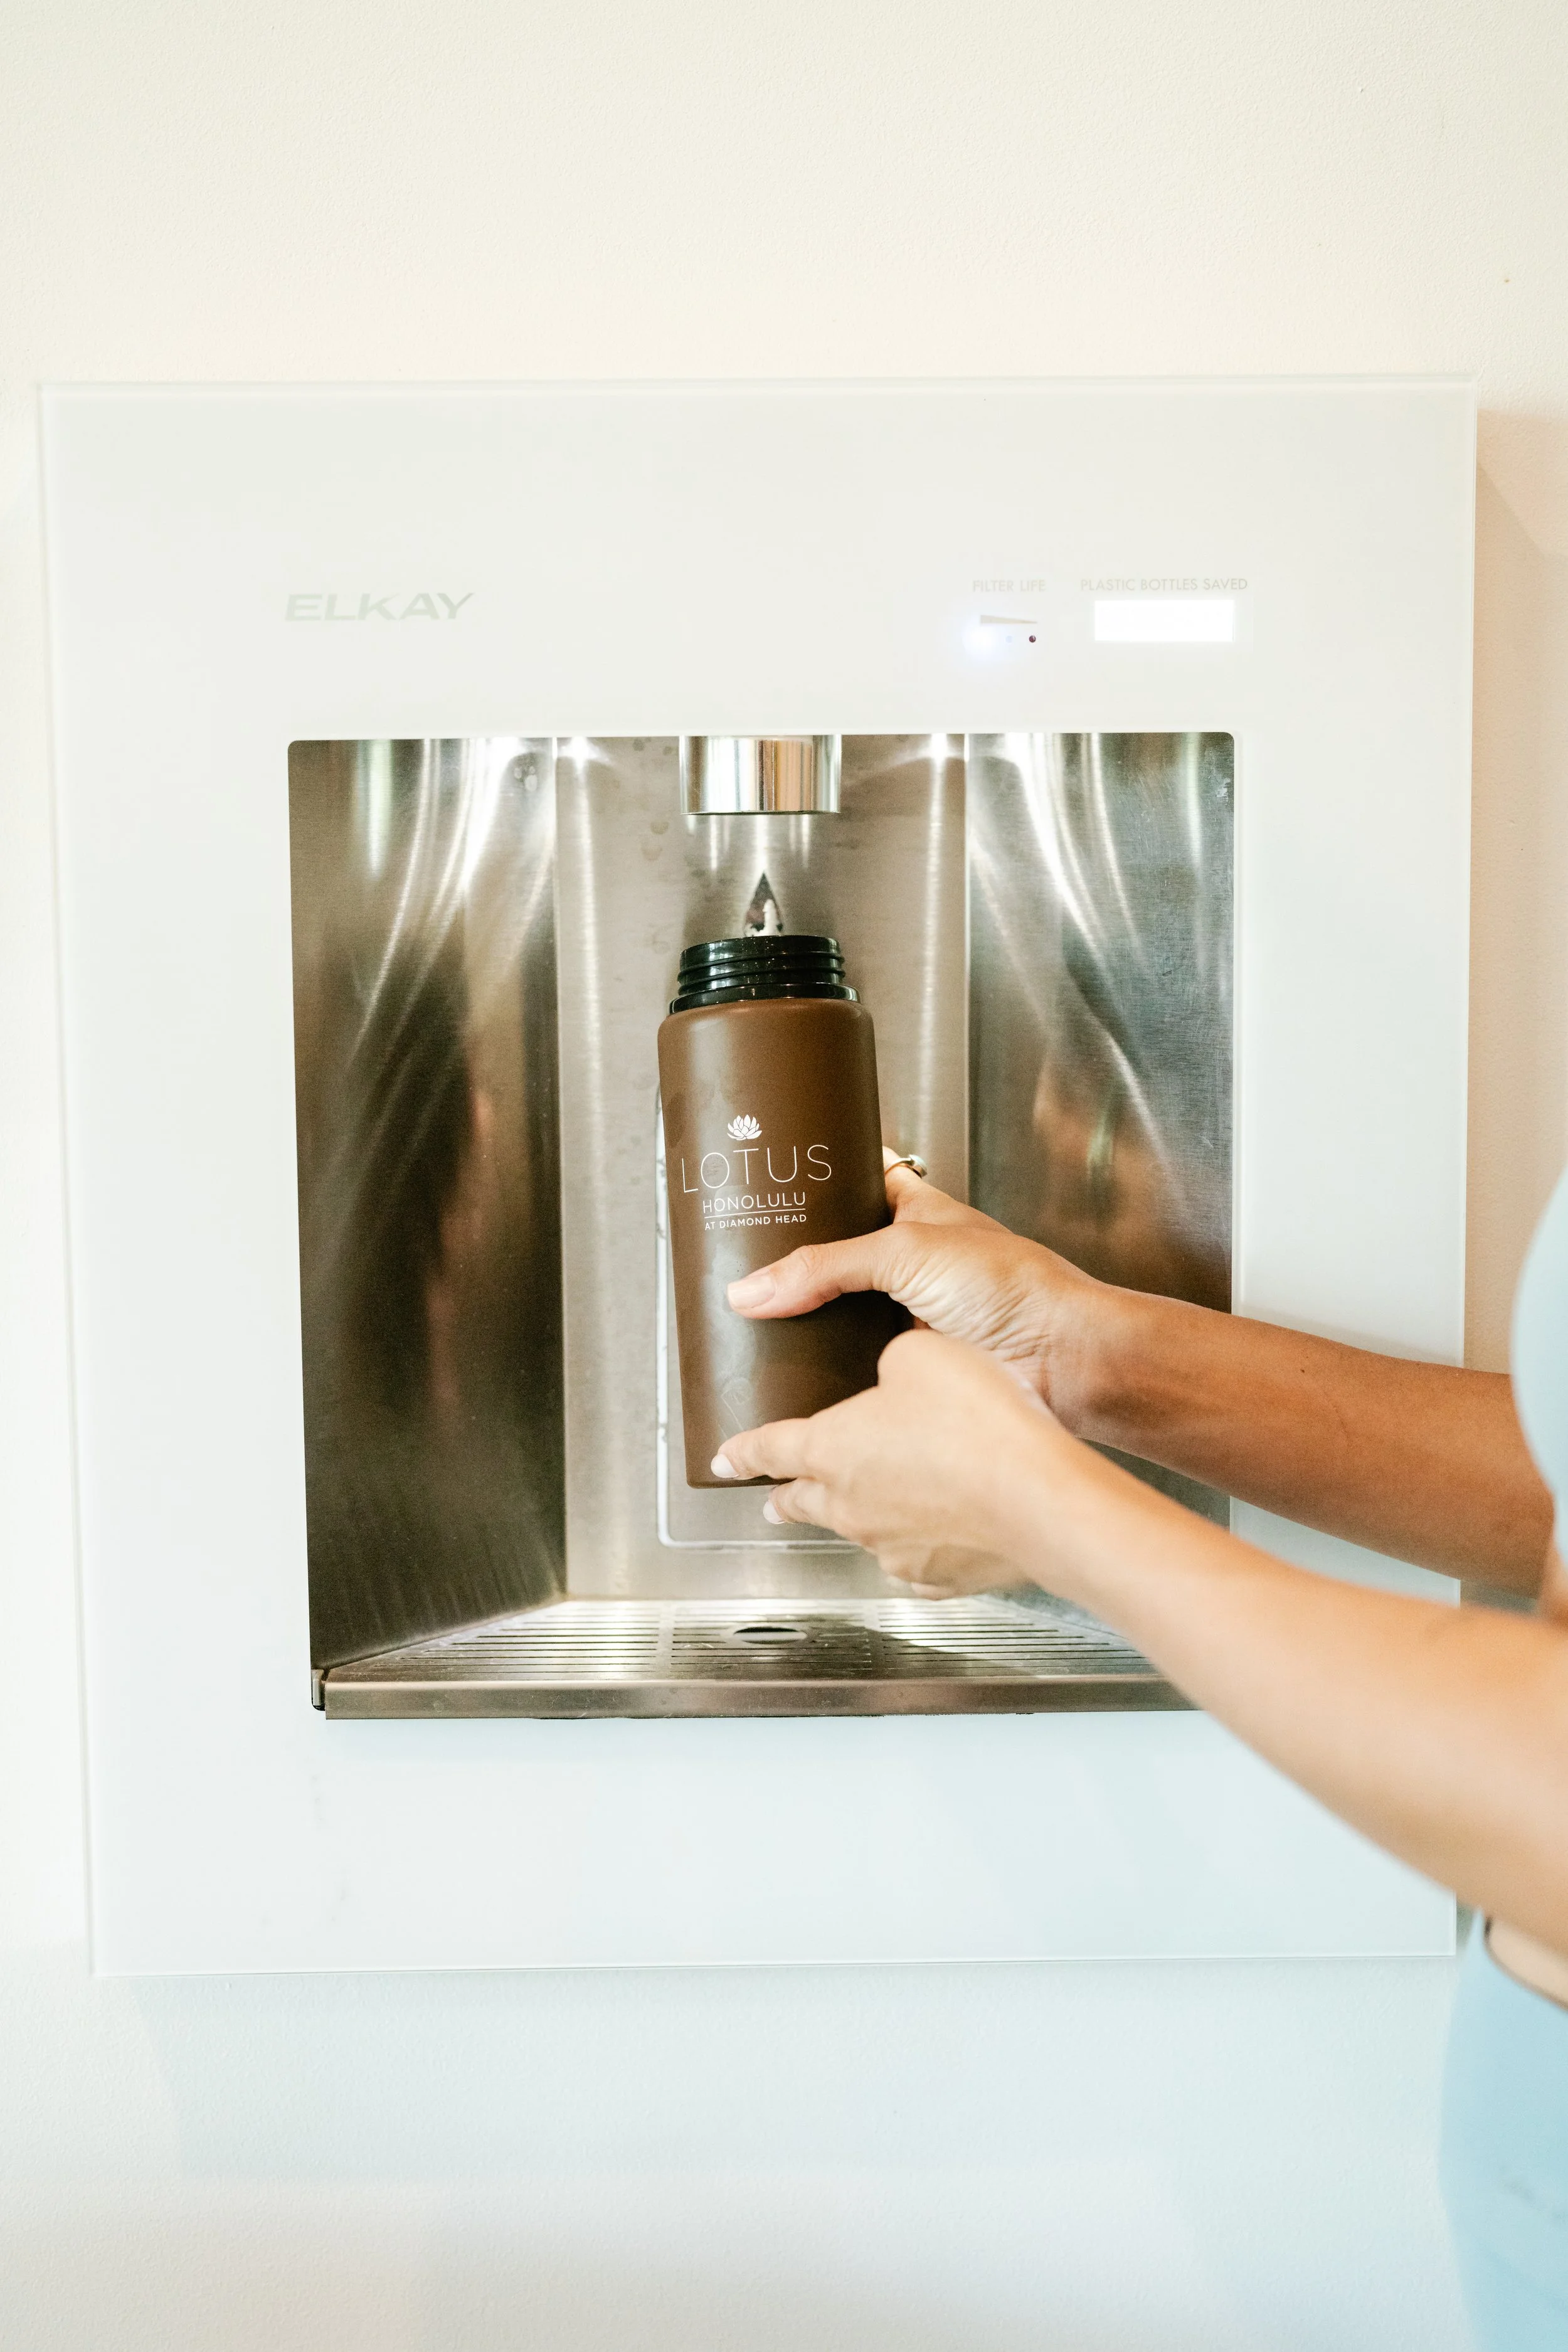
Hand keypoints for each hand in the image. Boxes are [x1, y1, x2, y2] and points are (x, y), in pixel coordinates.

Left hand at [713, 1328, 1063, 1596]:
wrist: (1038, 1495)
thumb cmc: (977, 1419)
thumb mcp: (919, 1355)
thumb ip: (891, 1364)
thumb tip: (893, 1378)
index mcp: (831, 1448)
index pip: (769, 1450)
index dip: (742, 1454)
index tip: (723, 1462)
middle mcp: (851, 1504)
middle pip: (803, 1502)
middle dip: (786, 1497)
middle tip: (774, 1500)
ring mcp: (893, 1548)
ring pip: (860, 1531)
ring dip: (859, 1516)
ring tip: (871, 1505)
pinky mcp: (939, 1577)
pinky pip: (916, 1563)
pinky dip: (919, 1547)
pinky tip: (937, 1535)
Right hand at [724, 1150, 1112, 1421]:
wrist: (1061, 1358)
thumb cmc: (1014, 1286)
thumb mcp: (907, 1251)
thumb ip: (826, 1265)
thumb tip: (753, 1288)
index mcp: (916, 1209)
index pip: (858, 1176)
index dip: (819, 1176)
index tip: (767, 1176)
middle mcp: (910, 1259)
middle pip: (837, 1252)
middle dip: (795, 1259)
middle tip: (739, 1259)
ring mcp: (908, 1312)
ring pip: (840, 1310)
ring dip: (805, 1318)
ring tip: (749, 1318)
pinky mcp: (908, 1362)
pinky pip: (851, 1360)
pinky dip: (823, 1366)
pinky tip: (789, 1369)